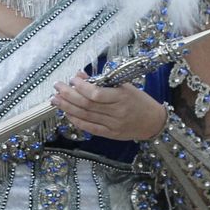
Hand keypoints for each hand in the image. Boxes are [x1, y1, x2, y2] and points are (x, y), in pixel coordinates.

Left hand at [50, 73, 168, 141]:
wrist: (153, 122)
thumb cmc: (140, 101)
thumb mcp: (125, 86)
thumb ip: (103, 81)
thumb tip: (81, 76)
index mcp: (122, 97)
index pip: (96, 94)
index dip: (81, 87)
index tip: (73, 79)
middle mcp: (117, 112)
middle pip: (87, 105)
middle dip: (69, 95)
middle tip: (57, 87)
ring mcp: (113, 125)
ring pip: (86, 116)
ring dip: (68, 107)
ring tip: (56, 99)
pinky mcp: (110, 134)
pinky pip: (90, 127)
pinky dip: (76, 120)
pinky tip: (67, 113)